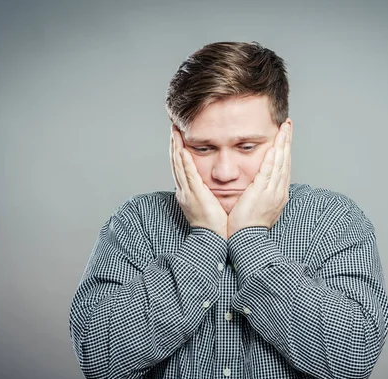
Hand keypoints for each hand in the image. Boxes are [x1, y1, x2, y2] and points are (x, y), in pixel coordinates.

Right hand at [170, 125, 228, 239]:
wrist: (212, 240)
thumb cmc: (214, 225)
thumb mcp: (208, 204)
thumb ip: (207, 192)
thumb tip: (209, 184)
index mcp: (187, 193)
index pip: (181, 167)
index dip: (178, 151)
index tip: (177, 137)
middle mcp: (184, 191)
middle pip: (176, 163)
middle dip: (173, 145)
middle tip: (173, 129)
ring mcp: (188, 193)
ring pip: (179, 166)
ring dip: (176, 148)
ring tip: (175, 133)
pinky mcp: (195, 196)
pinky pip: (188, 176)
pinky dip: (185, 162)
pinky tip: (183, 150)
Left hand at [227, 120, 291, 237]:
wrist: (247, 240)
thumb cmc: (248, 225)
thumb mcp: (258, 205)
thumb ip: (259, 191)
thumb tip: (259, 183)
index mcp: (278, 193)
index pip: (283, 166)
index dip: (285, 149)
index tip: (285, 135)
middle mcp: (279, 191)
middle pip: (286, 161)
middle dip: (287, 141)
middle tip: (288, 124)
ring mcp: (272, 192)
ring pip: (280, 164)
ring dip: (282, 144)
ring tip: (284, 128)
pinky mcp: (262, 194)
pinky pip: (269, 174)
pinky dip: (273, 160)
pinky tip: (274, 147)